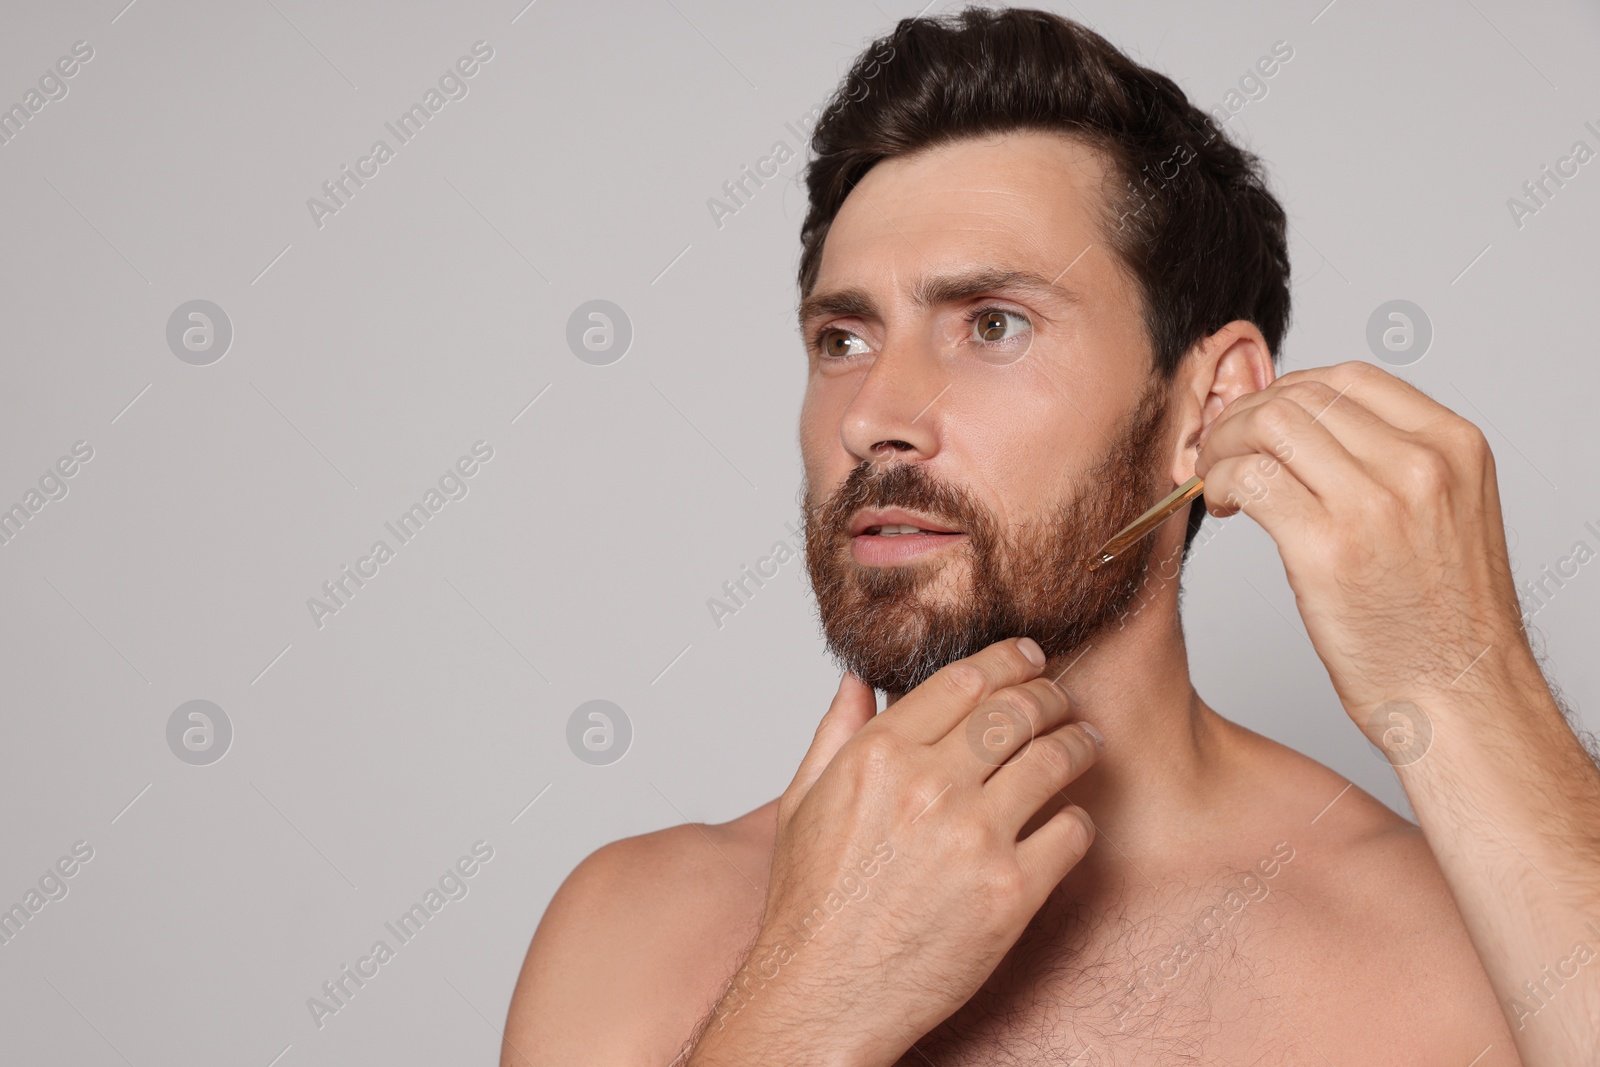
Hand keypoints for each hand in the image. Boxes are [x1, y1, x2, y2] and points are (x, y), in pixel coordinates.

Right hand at [708, 638, 1100, 1065]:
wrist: (824, 995)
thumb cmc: (811, 905)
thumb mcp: (804, 802)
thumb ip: (835, 732)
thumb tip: (857, 681)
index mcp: (879, 754)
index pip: (965, 678)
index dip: (1008, 659)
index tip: (1027, 658)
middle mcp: (930, 785)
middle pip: (1017, 709)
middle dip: (1049, 695)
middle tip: (1060, 700)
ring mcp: (974, 837)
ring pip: (1054, 759)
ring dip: (1077, 745)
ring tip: (1083, 746)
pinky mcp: (1011, 891)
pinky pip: (1072, 831)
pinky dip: (1079, 819)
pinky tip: (1070, 820)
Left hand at [1193, 359, 1525, 722]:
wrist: (1462, 699)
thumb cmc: (1442, 622)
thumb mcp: (1445, 514)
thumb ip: (1392, 462)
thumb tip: (1307, 426)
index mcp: (1453, 446)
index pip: (1347, 379)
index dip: (1285, 392)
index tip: (1259, 422)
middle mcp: (1420, 464)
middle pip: (1300, 396)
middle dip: (1244, 417)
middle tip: (1221, 451)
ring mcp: (1375, 503)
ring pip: (1268, 427)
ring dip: (1224, 446)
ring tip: (1217, 480)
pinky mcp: (1327, 548)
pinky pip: (1250, 478)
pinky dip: (1219, 482)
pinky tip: (1224, 506)